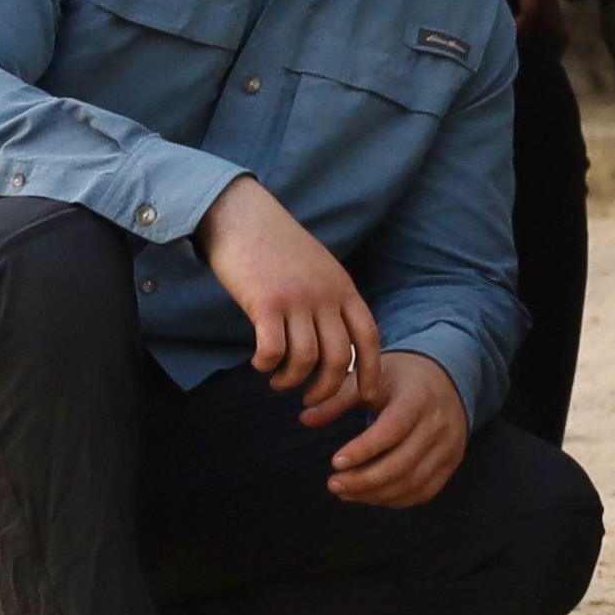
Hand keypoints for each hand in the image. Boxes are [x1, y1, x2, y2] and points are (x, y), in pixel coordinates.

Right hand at [199, 175, 383, 423]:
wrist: (243, 214)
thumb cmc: (277, 246)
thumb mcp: (319, 269)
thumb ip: (331, 300)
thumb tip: (335, 342)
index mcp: (343, 287)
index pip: (369, 336)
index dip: (371, 370)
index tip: (366, 396)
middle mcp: (325, 295)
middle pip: (339, 358)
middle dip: (327, 389)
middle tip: (309, 399)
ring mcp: (296, 299)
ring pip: (306, 360)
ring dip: (291, 381)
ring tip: (278, 381)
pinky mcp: (265, 303)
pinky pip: (273, 350)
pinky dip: (267, 365)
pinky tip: (259, 363)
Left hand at [326, 350, 469, 507]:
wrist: (447, 378)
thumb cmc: (402, 379)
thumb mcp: (372, 378)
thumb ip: (338, 399)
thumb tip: (305, 419)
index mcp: (418, 397)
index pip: (392, 430)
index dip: (363, 450)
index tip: (334, 463)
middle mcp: (439, 423)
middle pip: (403, 463)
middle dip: (364, 480)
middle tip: (333, 484)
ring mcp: (449, 445)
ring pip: (413, 482)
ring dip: (375, 493)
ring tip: (345, 491)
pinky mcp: (451, 462)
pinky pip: (424, 491)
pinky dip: (395, 499)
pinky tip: (369, 495)